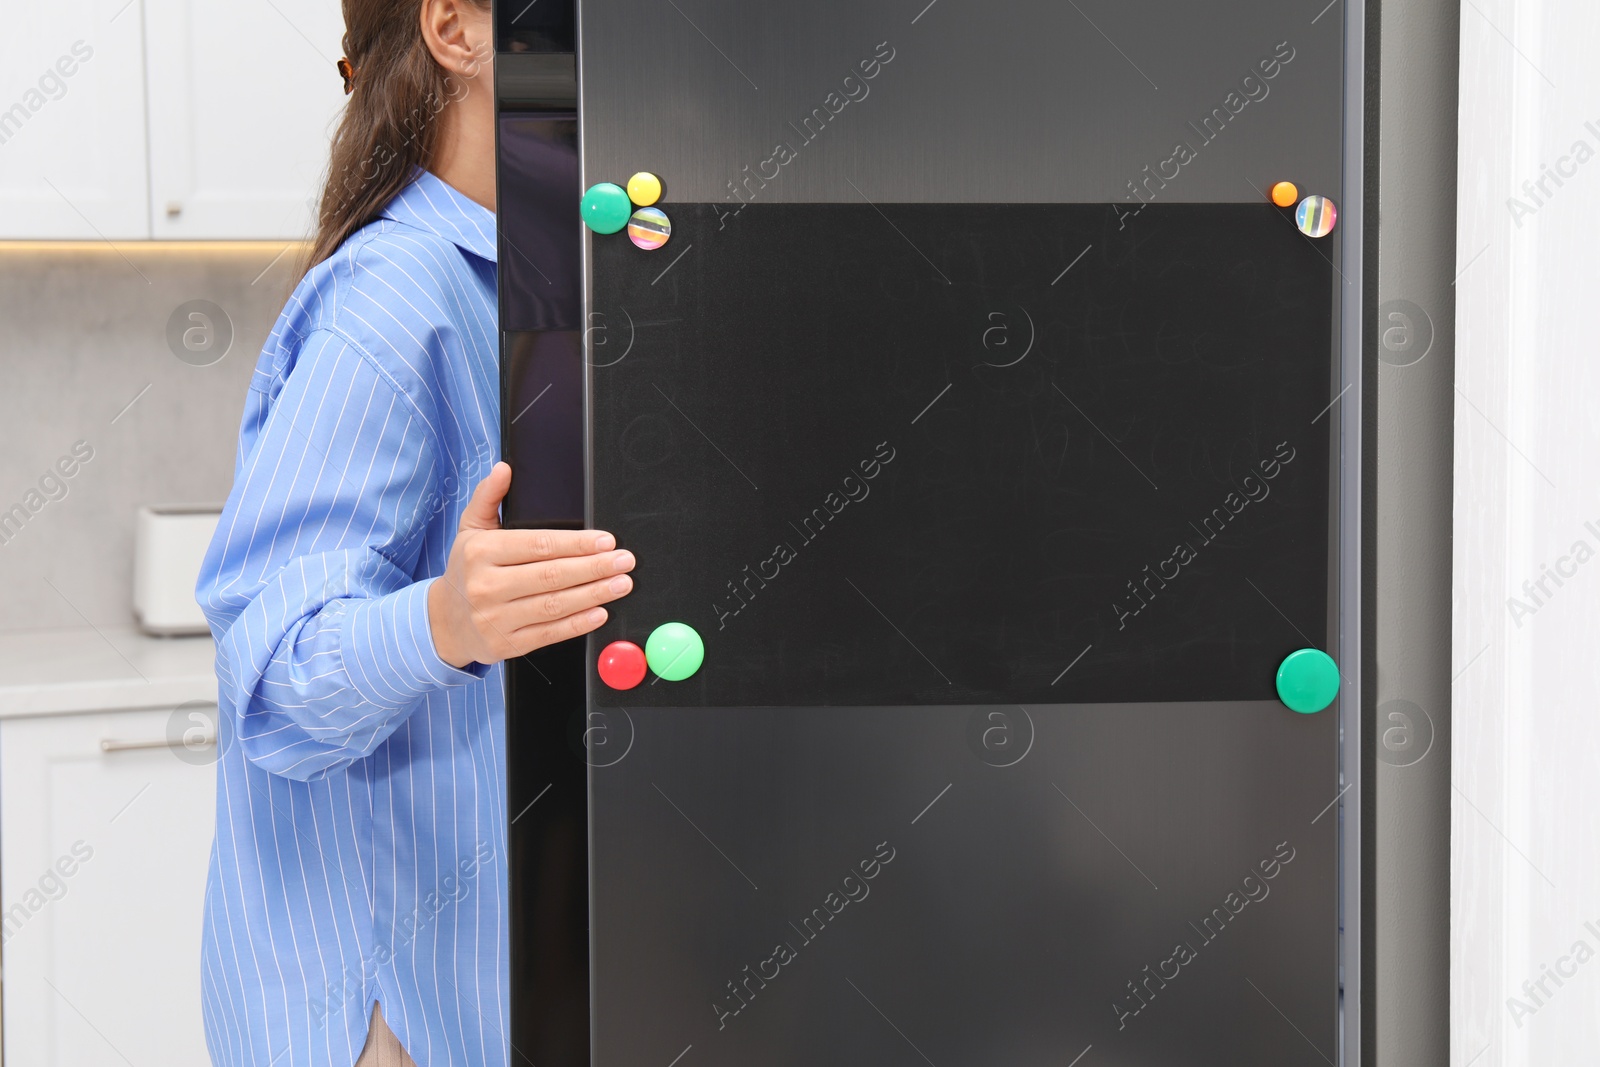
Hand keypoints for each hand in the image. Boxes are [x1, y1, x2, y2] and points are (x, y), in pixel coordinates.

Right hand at [427, 462, 633, 667]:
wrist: (444, 621)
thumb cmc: (466, 570)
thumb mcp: (470, 529)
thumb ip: (488, 497)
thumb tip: (504, 469)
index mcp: (481, 552)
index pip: (538, 545)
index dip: (576, 544)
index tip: (605, 541)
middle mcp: (486, 586)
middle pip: (551, 575)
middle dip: (594, 568)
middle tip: (624, 561)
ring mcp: (495, 618)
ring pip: (554, 605)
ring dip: (594, 594)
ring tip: (620, 584)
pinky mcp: (506, 644)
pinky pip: (549, 633)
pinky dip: (577, 624)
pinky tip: (600, 612)